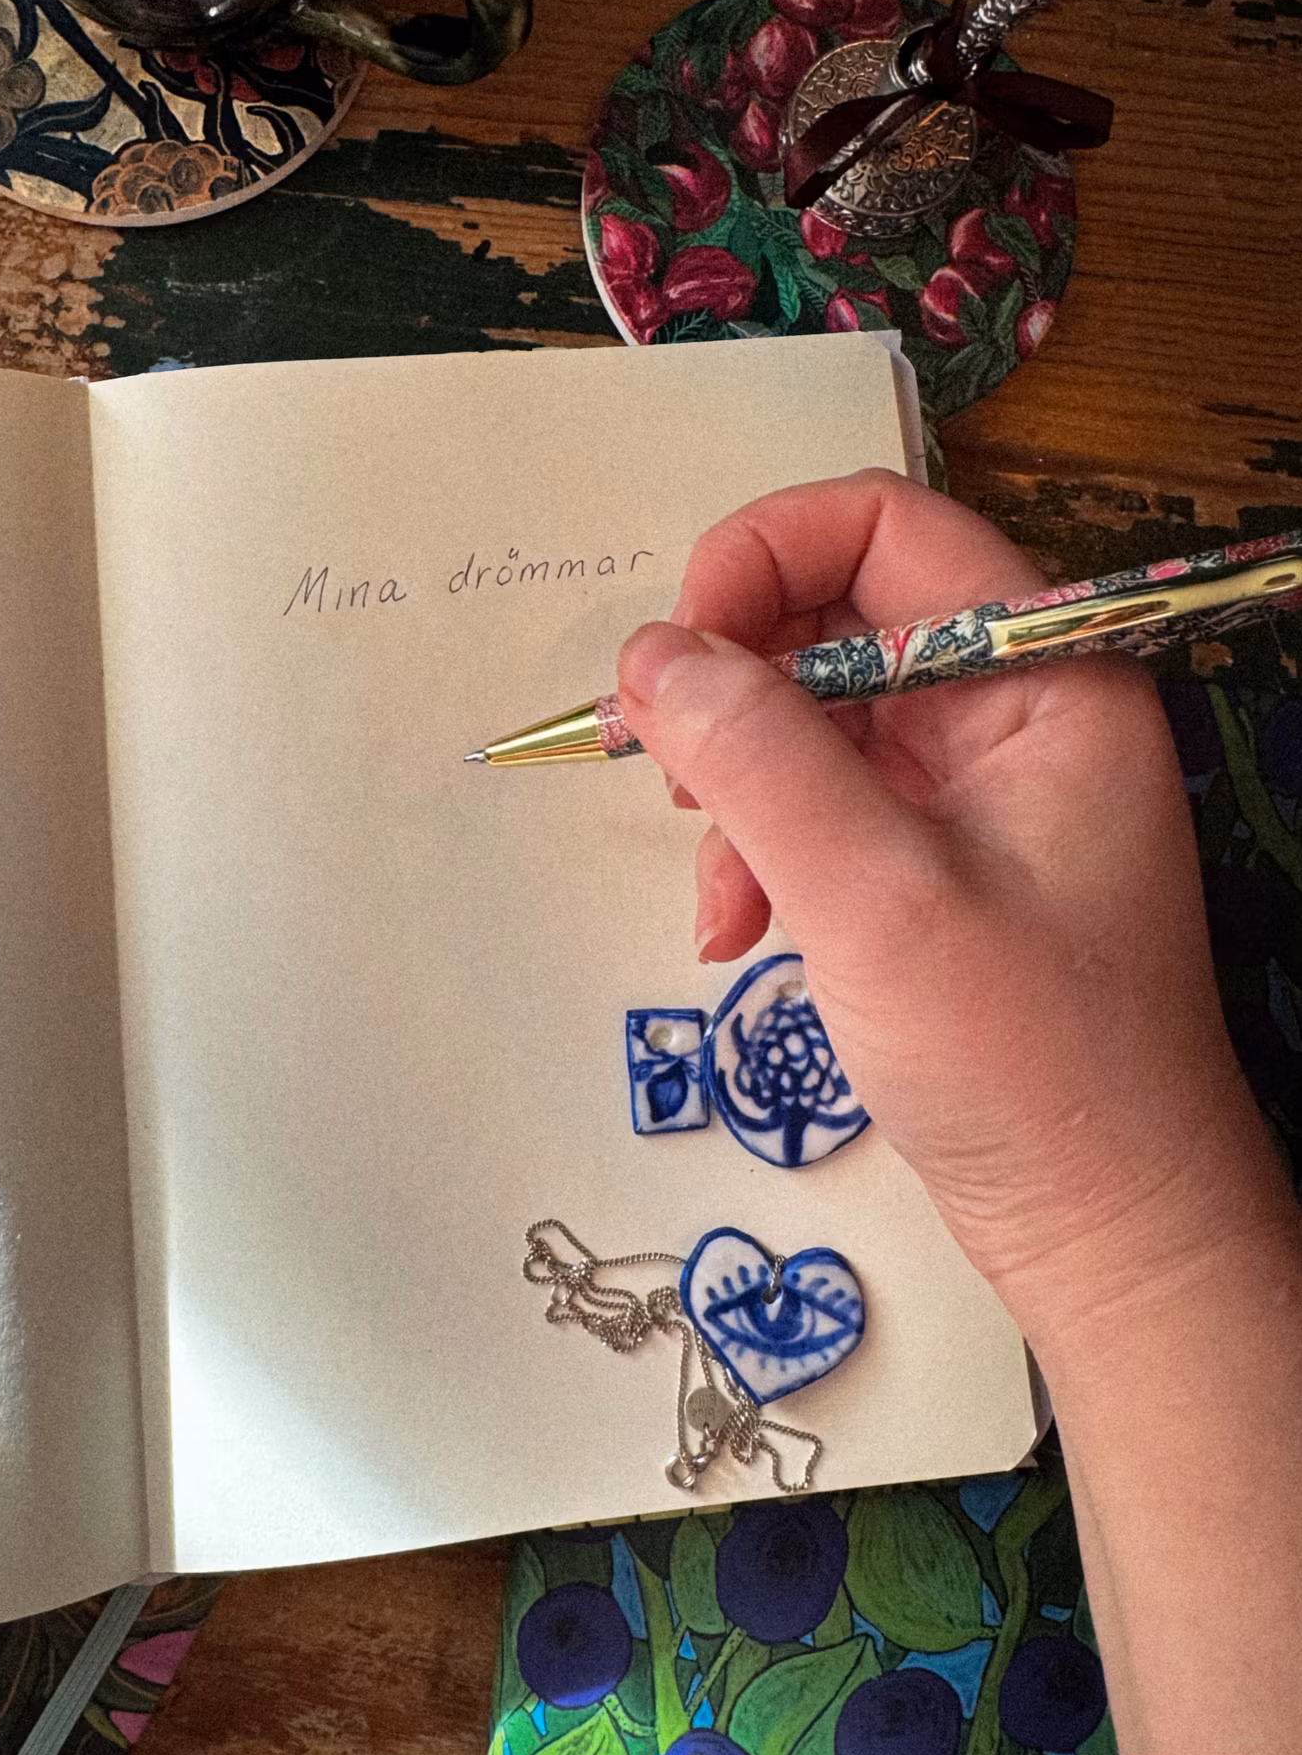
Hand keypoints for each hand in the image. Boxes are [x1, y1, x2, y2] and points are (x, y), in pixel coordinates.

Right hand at [615, 470, 1290, 1332]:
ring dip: (737, 785)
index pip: (887, 525)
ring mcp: (975, 782)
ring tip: (720, 890)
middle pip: (837, 612)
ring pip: (812, 711)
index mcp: (1045, 675)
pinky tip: (742, 932)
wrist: (1104, 1229)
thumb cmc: (1032, 1069)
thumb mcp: (877, 902)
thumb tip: (651, 654)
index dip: (764, 556)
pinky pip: (821, 798)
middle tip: (671, 774)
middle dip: (736, 684)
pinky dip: (762, 848)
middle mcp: (1014, 706)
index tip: (678, 650)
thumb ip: (759, 760)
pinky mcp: (937, 852)